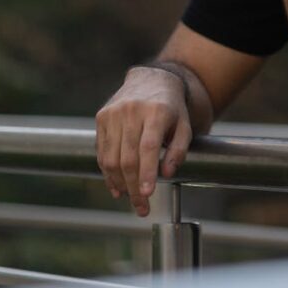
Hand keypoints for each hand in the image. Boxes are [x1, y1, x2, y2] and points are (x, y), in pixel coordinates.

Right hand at [95, 67, 192, 216]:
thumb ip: (179, 150)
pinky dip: (108, 173)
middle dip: (134, 187)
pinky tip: (117, 186)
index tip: (148, 194)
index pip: (148, 147)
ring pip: (112, 158)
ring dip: (120, 184)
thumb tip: (166, 174)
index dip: (147, 172)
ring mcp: (114, 113)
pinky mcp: (102, 116)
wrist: (151, 79)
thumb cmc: (171, 108)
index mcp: (157, 111)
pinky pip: (102, 152)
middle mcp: (132, 110)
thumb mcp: (185, 126)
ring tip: (130, 198)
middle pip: (128, 158)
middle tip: (141, 207)